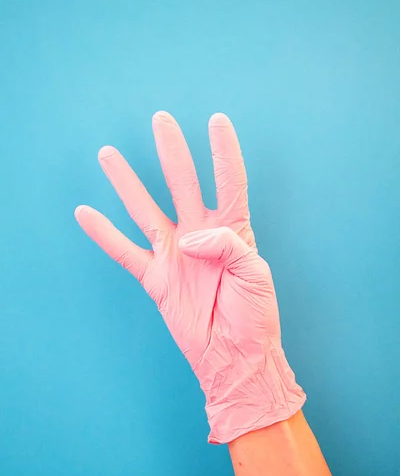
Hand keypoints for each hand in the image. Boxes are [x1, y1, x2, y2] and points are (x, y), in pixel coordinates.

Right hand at [75, 111, 304, 442]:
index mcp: (233, 230)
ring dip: (127, 183)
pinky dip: (104, 235)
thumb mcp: (255, 275)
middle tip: (161, 120)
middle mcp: (200, 235)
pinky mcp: (156, 278)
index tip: (217, 120)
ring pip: (145, 210)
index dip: (224, 152)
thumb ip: (228, 245)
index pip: (228, 182)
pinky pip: (125, 251)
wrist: (235, 355)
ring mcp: (175, 254)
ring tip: (108, 154)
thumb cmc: (254, 315)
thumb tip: (189, 237)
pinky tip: (85, 214)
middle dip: (172, 152)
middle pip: (182, 183)